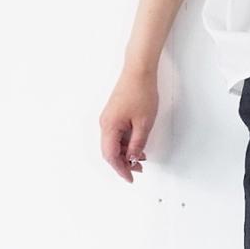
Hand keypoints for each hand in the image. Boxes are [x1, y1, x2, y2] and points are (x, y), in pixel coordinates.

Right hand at [99, 66, 158, 183]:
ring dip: (125, 154)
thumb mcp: (144, 124)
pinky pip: (117, 136)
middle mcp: (105, 124)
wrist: (139, 70)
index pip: (111, 156)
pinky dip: (126, 144)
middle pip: (110, 152)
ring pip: (114, 144)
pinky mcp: (114, 115)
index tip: (130, 178)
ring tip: (141, 160)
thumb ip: (137, 144)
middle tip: (138, 171)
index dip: (120, 169)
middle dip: (123, 164)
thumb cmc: (141, 93)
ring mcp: (108, 119)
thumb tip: (131, 159)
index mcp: (109, 127)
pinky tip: (137, 148)